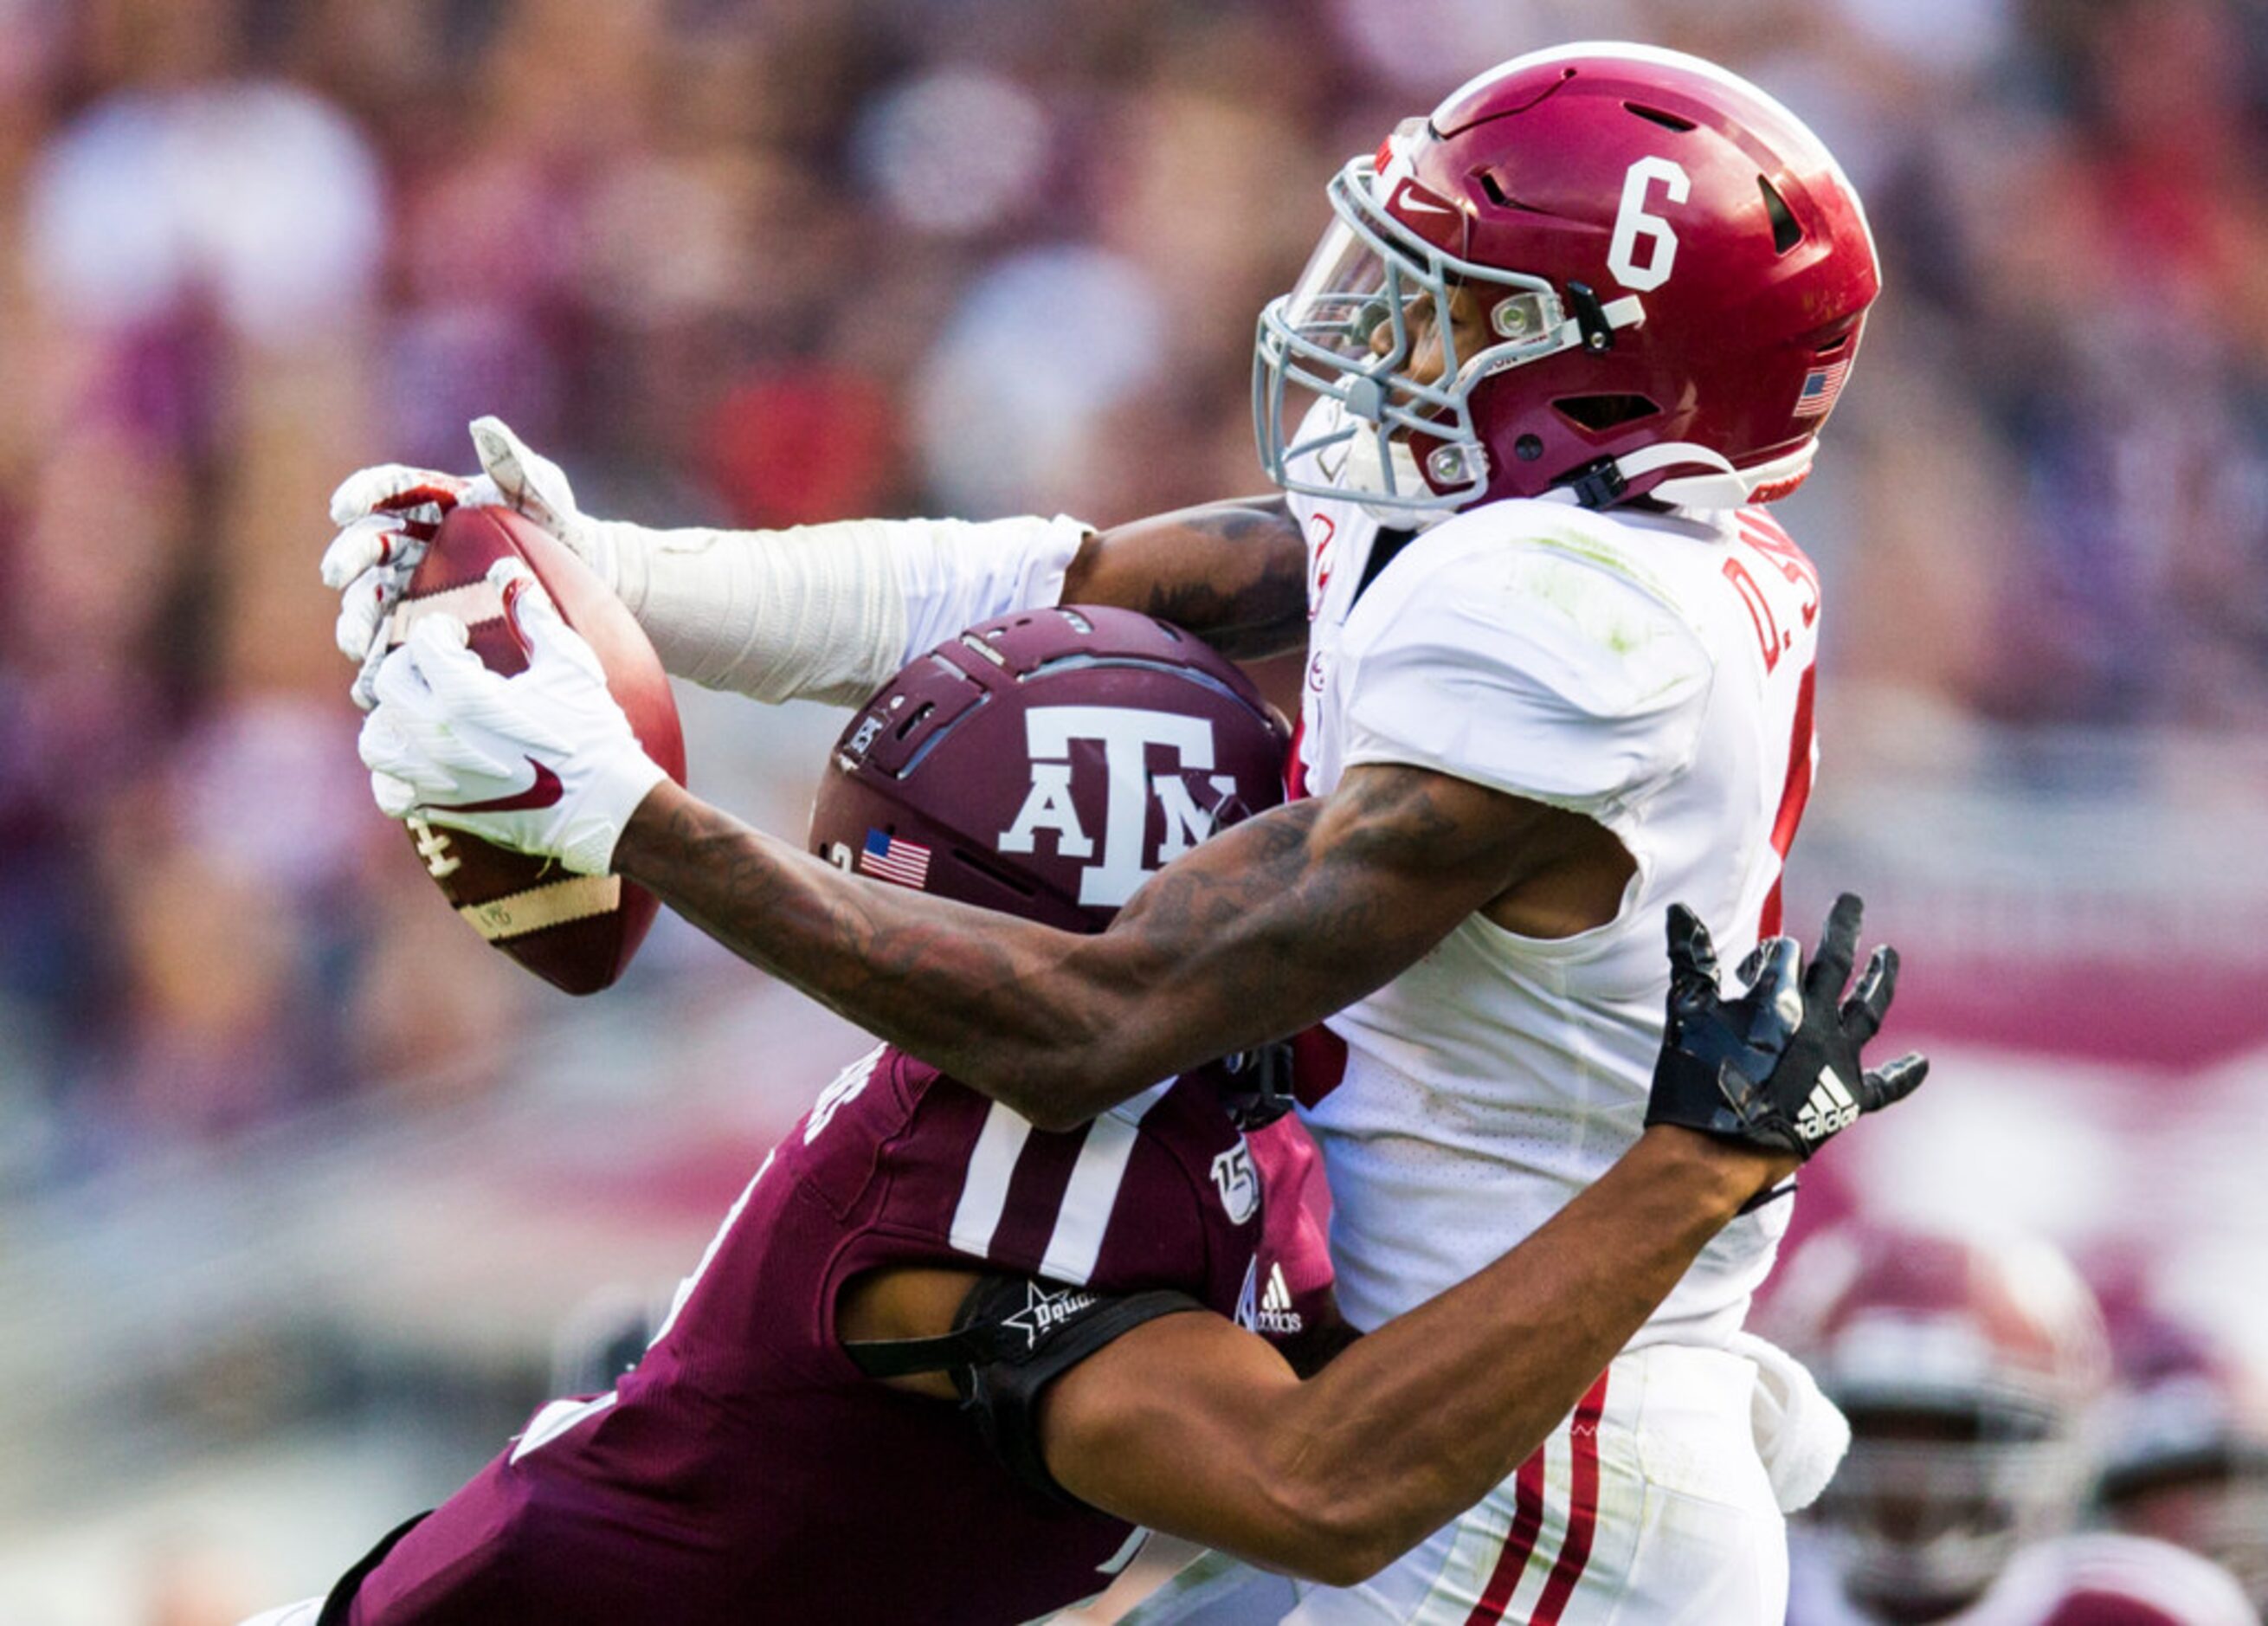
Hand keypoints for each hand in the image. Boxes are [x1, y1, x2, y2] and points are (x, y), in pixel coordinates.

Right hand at [322, 417, 610, 708]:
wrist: (583, 576)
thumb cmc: (558, 521)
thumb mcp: (542, 489)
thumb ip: (514, 462)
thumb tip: (483, 426)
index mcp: (434, 499)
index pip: (388, 490)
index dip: (361, 494)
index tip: (343, 509)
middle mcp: (417, 539)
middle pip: (370, 547)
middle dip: (349, 560)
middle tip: (337, 578)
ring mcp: (420, 584)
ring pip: (376, 599)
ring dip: (357, 619)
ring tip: (353, 645)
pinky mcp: (430, 623)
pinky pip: (399, 641)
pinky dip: (382, 662)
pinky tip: (372, 685)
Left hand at [357, 559, 665, 875]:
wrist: (605, 806)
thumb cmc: (591, 732)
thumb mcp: (569, 665)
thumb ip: (533, 615)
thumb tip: (508, 571)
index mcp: (465, 696)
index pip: (422, 644)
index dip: (439, 632)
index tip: (457, 635)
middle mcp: (438, 737)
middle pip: (389, 684)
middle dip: (413, 667)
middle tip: (441, 670)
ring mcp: (435, 778)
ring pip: (376, 740)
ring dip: (393, 719)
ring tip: (422, 713)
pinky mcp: (442, 809)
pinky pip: (390, 791)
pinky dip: (396, 774)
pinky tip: (422, 760)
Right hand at [1644, 894, 1925, 1160]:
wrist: (1714, 1151)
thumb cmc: (1696, 1079)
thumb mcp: (1687, 1011)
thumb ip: (1692, 959)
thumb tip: (1682, 910)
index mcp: (1779, 995)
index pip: (1782, 953)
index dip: (1762, 958)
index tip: (1744, 975)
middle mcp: (1818, 1021)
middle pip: (1836, 962)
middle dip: (1844, 926)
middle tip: (1851, 902)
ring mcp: (1838, 1060)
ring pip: (1868, 1010)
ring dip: (1881, 979)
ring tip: (1891, 955)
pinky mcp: (1847, 1100)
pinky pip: (1885, 1086)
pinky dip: (1904, 1074)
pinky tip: (1923, 1063)